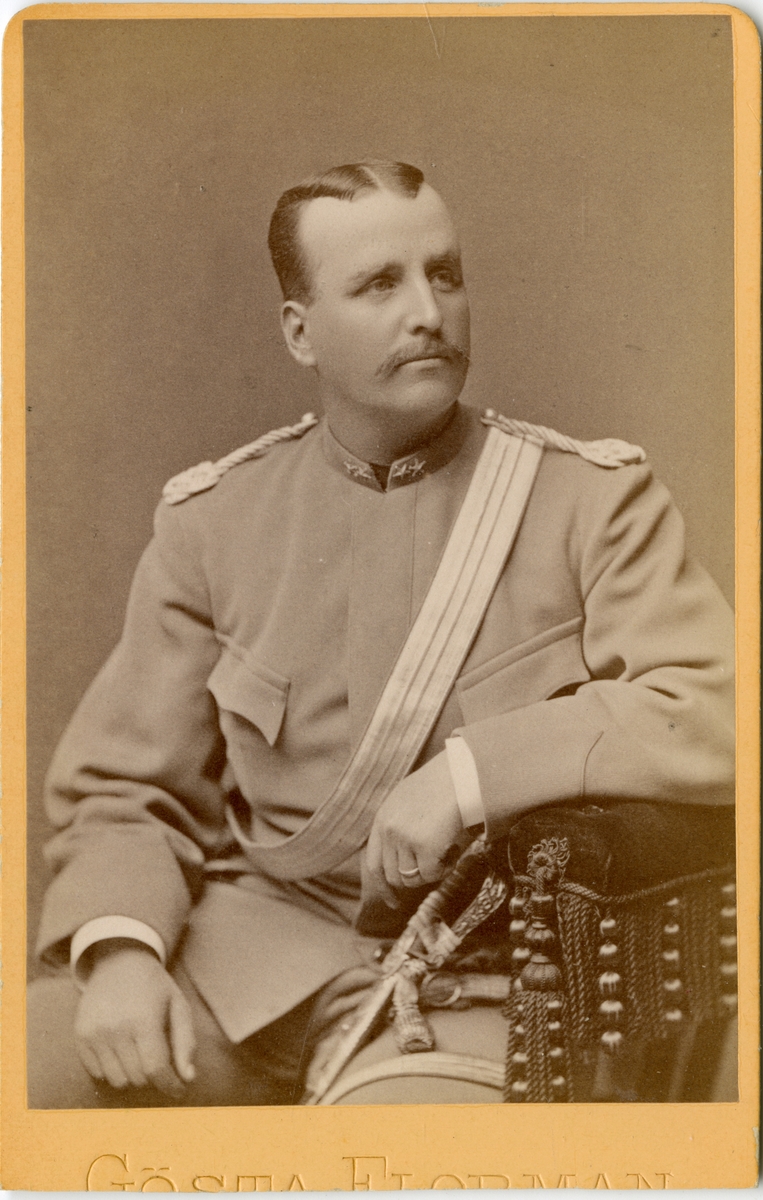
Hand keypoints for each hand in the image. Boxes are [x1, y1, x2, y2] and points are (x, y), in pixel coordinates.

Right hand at [74, 942, 195, 1096]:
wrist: (119, 960)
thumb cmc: (154, 986)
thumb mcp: (178, 1005)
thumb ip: (185, 1042)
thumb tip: (188, 1078)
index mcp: (143, 1019)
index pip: (156, 1069)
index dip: (170, 1085)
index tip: (178, 1089)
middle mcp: (115, 1028)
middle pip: (137, 1078)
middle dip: (153, 1077)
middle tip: (159, 1062)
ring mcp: (94, 1033)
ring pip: (117, 1080)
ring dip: (132, 1075)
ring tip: (139, 1055)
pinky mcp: (80, 1036)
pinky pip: (97, 1073)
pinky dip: (112, 1070)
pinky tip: (121, 1051)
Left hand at [365, 750, 463, 907]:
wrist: (462, 773)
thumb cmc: (443, 784)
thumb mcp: (408, 801)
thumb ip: (399, 826)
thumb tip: (402, 863)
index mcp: (382, 818)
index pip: (373, 863)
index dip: (382, 887)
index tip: (393, 901)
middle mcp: (388, 830)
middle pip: (392, 875)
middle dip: (413, 879)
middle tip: (434, 868)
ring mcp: (404, 838)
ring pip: (413, 878)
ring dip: (431, 871)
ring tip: (446, 849)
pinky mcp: (424, 846)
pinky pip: (431, 874)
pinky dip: (445, 868)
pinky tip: (453, 849)